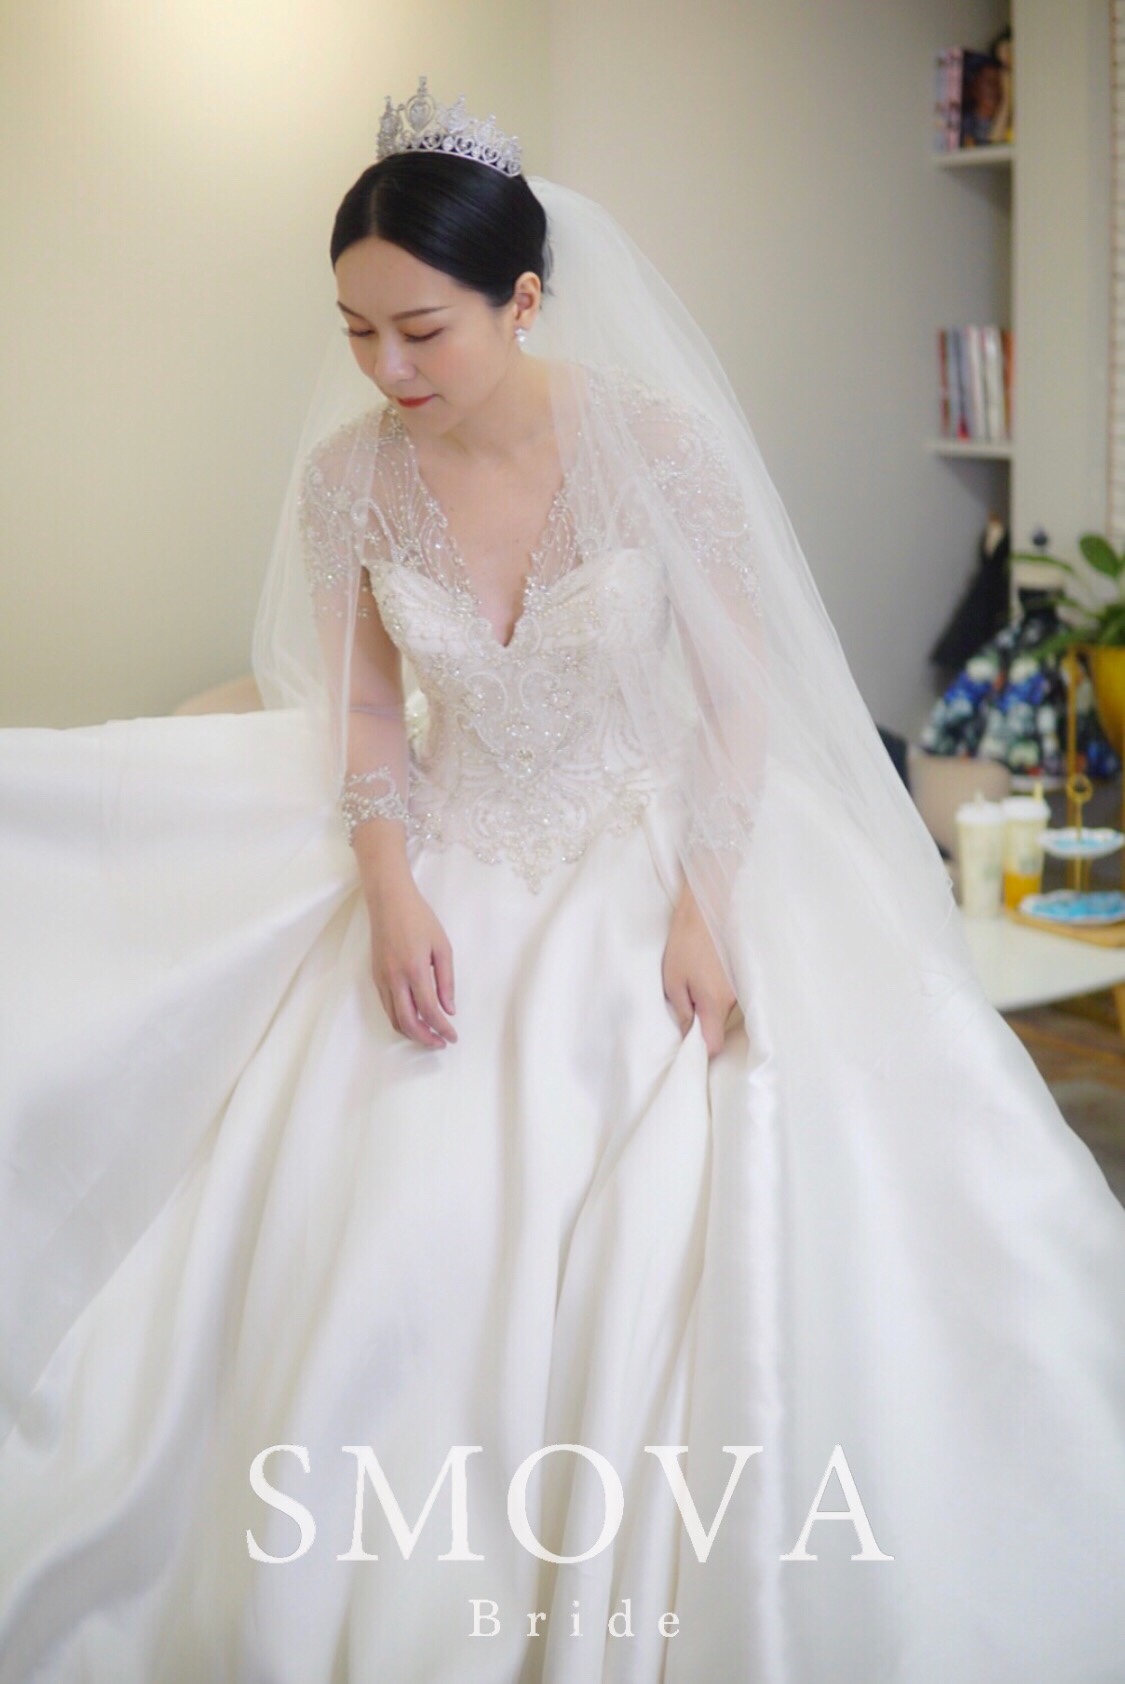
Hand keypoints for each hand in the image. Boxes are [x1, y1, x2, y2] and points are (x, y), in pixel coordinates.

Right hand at [363, 862, 456, 1049]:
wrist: (388, 901)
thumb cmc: (419, 919)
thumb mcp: (442, 946)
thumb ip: (446, 980)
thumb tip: (449, 1009)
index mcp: (415, 970)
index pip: (429, 1011)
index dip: (442, 1028)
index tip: (452, 1037)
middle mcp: (395, 979)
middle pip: (407, 1022)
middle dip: (425, 1038)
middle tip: (440, 1043)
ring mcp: (381, 979)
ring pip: (393, 1018)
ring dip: (411, 1032)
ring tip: (429, 1035)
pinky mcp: (375, 976)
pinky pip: (386, 1006)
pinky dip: (400, 1019)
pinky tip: (414, 1018)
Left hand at [662, 879, 736, 1057]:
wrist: (710, 903)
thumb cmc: (687, 940)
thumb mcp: (673, 978)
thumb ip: (682, 1011)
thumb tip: (689, 1034)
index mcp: (714, 1002)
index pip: (713, 1045)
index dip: (699, 1049)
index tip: (688, 1041)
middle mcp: (734, 999)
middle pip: (721, 1027)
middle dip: (703, 1023)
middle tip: (685, 1005)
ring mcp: (742, 986)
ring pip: (727, 1010)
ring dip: (711, 1004)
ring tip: (695, 980)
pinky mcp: (745, 973)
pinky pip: (733, 994)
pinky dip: (719, 990)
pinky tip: (708, 973)